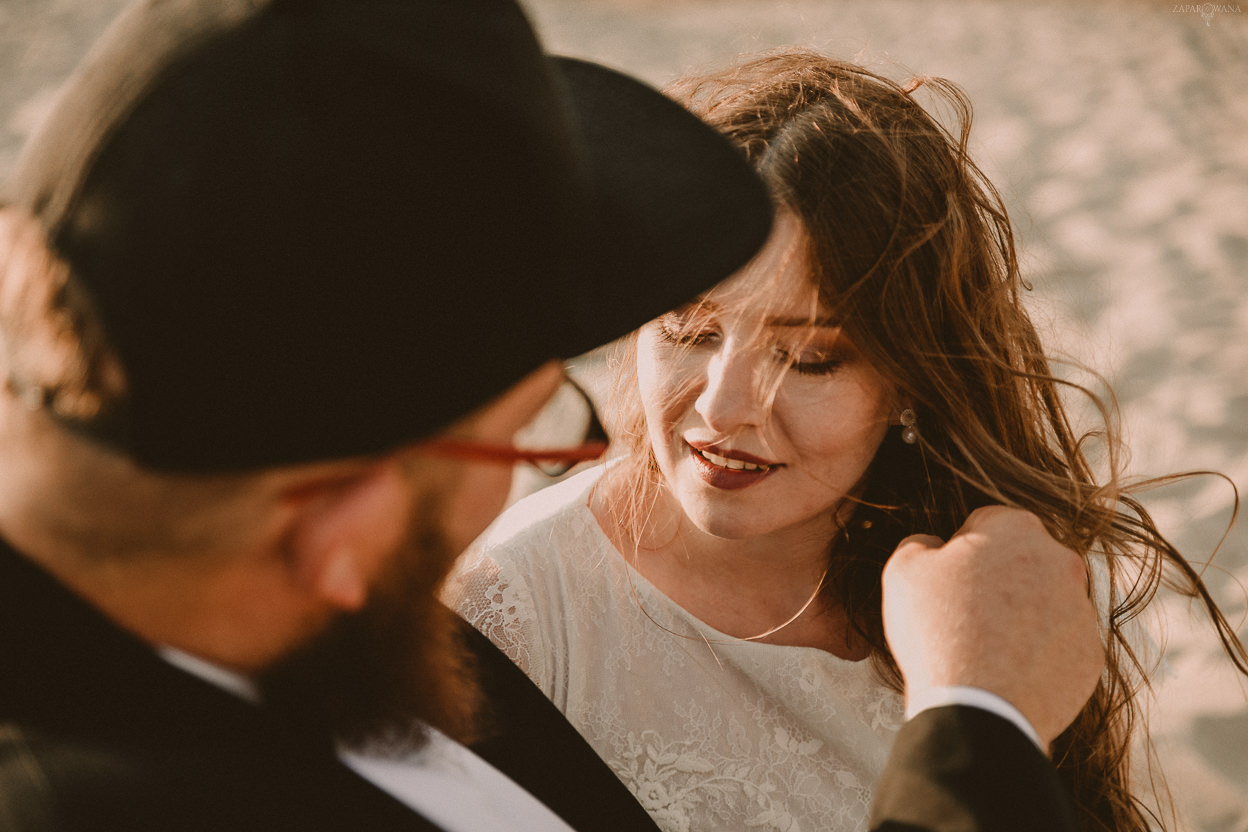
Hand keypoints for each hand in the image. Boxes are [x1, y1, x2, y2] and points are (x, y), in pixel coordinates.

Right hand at [881, 505, 1103, 747]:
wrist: (977, 711)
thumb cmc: (937, 630)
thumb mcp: (903, 570)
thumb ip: (920, 543)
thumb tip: (934, 546)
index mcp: (1018, 529)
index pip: (986, 522)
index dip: (959, 548)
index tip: (945, 578)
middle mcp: (1062, 562)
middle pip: (1023, 559)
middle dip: (997, 577)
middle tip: (962, 611)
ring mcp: (1082, 612)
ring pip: (1045, 601)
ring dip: (1019, 614)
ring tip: (982, 647)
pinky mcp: (1090, 657)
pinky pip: (1059, 644)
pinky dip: (1037, 652)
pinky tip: (1005, 671)